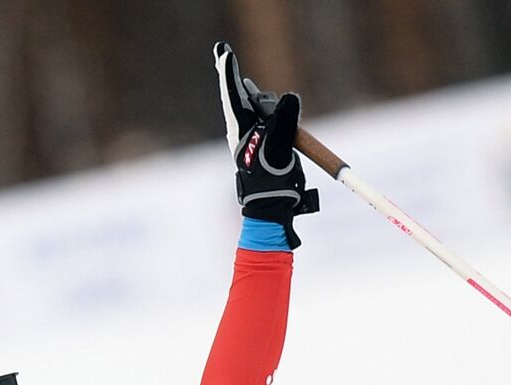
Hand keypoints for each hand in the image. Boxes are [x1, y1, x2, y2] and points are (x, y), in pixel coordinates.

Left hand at [214, 42, 317, 247]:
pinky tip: (250, 91)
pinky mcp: (262, 140)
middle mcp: (243, 129)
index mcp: (242, 131)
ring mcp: (252, 135)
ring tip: (259, 102)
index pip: (234, 96)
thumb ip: (284, 122)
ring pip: (254, 106)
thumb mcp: (281, 150)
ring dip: (256, 97)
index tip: (224, 55)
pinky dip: (260, 105)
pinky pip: (262, 115)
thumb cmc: (272, 182)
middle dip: (231, 76)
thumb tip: (289, 97)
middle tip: (221, 52)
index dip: (230, 74)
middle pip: (239, 97)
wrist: (271, 205)